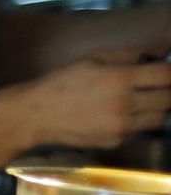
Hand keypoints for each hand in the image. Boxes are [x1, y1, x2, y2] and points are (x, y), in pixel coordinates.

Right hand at [22, 51, 170, 149]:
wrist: (38, 114)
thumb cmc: (64, 82)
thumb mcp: (93, 59)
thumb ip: (129, 55)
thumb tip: (161, 53)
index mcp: (119, 78)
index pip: (166, 75)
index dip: (169, 71)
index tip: (164, 71)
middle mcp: (125, 104)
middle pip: (169, 98)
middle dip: (165, 90)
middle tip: (154, 86)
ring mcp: (122, 126)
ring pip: (160, 118)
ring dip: (156, 108)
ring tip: (141, 102)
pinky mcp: (117, 141)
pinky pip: (140, 131)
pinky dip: (137, 123)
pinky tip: (119, 115)